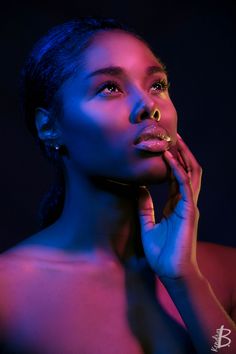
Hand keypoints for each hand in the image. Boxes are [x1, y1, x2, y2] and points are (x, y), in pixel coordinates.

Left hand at [138, 134, 201, 279]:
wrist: (171, 272)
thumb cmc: (162, 252)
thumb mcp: (147, 224)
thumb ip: (144, 206)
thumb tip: (137, 188)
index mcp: (176, 204)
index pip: (176, 177)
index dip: (171, 161)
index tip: (162, 146)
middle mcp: (184, 201)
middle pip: (186, 170)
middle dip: (180, 152)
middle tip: (170, 134)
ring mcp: (188, 205)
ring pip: (190, 173)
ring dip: (182, 155)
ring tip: (173, 139)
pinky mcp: (188, 210)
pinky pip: (184, 184)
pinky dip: (177, 169)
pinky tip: (168, 157)